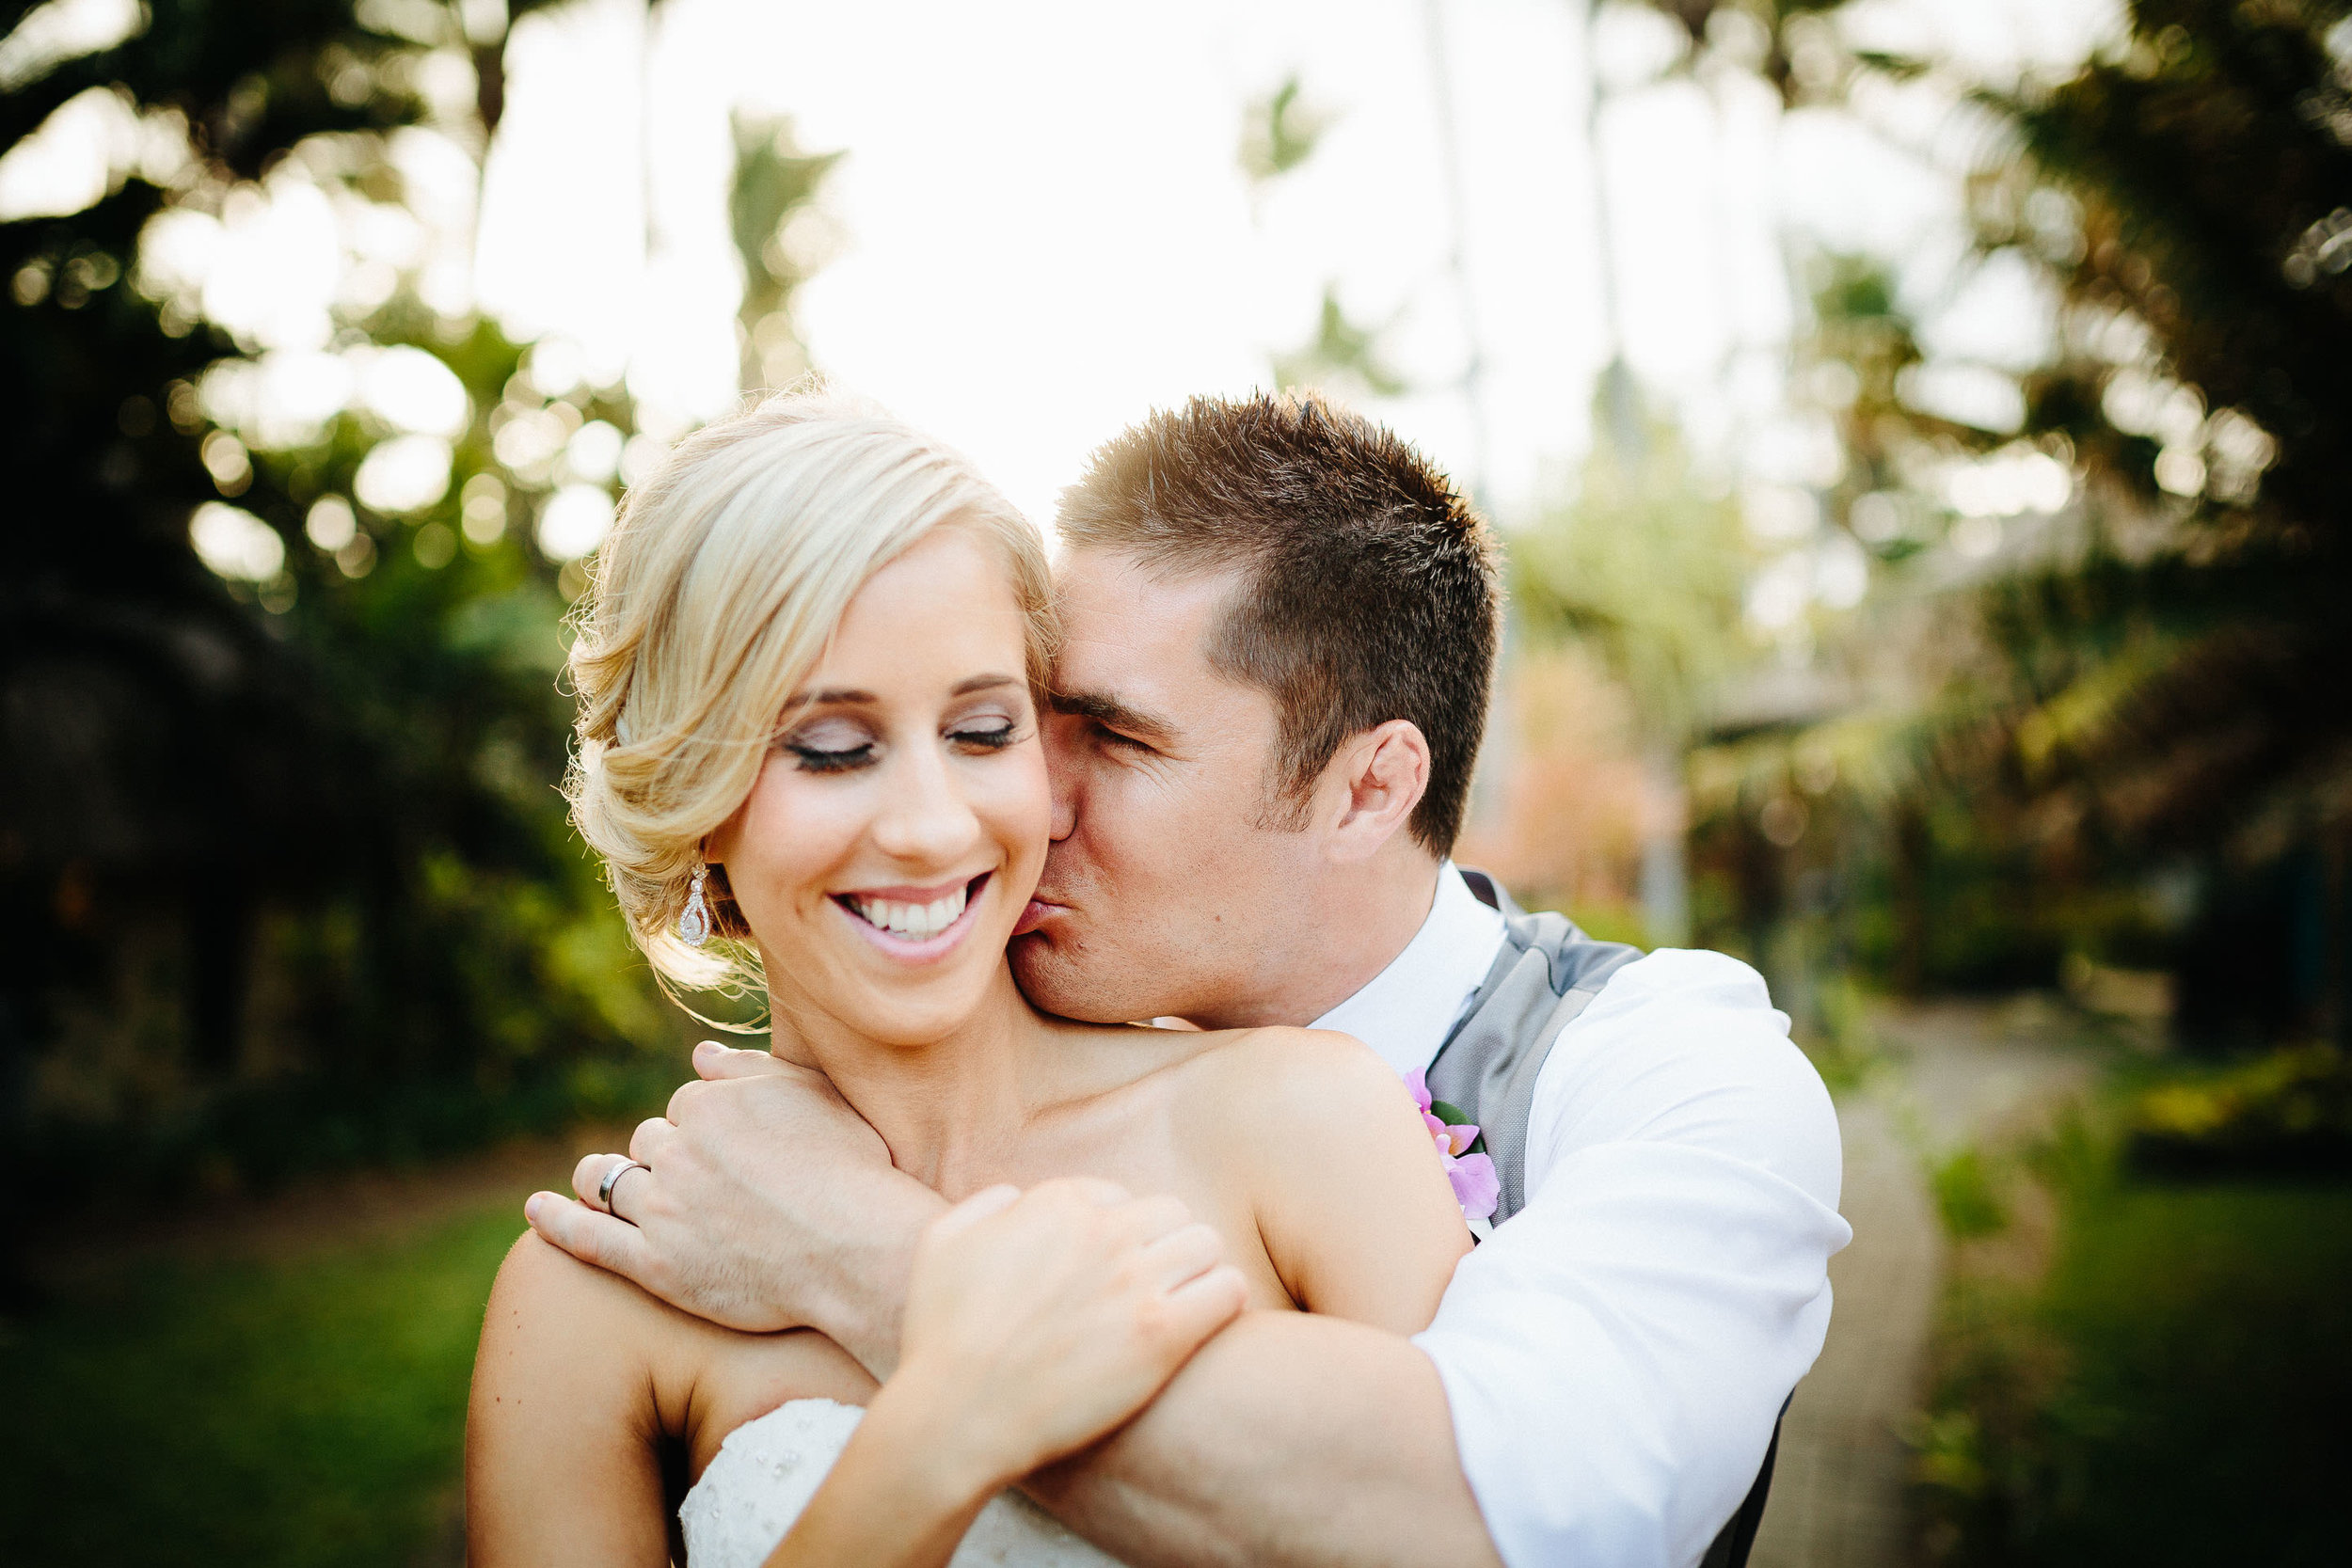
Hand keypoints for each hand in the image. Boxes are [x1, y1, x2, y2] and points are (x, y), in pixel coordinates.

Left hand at [526, 1043, 946, 1363]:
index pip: (686, 1108)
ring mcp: (660, 1209)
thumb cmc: (850, 1168)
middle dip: (664, 1159)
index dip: (705, 1132)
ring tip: (601, 1186)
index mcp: (709, 1102)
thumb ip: (749, 1070)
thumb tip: (698, 1055)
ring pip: (611, 1183)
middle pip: (649, 1145)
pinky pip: (587, 1237)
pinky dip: (555, 1220)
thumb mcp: (812, 1095)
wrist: (857, 1247)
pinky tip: (535, 1211)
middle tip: (699, 1186)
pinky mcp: (654, 1265)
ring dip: (605, 1181)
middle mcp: (675, 1149)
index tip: (729, 1154)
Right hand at [880, 1178, 1248, 1495]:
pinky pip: (1228, 1290)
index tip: (1106, 1269)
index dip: (1114, 1233)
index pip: (1119, 1196)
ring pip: (1206, 1244)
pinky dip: (1223, 1302)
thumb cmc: (942, 1338)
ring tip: (1181, 1304)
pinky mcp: (1162, 1335)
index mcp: (1055, 1204)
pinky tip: (1203, 1323)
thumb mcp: (941, 1245)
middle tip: (1150, 1288)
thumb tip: (1017, 1199)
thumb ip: (984, 1205)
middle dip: (1162, 1245)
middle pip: (1171, 1213)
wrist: (958, 1417)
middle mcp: (1102, 1232)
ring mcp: (1135, 1282)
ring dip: (1196, 1270)